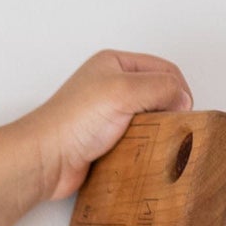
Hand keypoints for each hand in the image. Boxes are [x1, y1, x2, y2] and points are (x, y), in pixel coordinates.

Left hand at [17, 49, 194, 203]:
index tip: (182, 109)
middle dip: (167, 109)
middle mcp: (109, 86)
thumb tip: (181, 98)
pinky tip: (142, 153)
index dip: (177, 88)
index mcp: (113, 64)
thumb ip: (161, 87)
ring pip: (148, 119)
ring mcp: (106, 115)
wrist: (43, 161)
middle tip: (170, 125)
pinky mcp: (103, 140)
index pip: (163, 69)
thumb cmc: (71, 123)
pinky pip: (134, 141)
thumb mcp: (124, 90)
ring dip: (155, 131)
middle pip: (157, 94)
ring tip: (153, 140)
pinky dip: (142, 147)